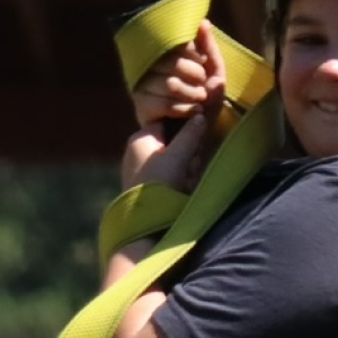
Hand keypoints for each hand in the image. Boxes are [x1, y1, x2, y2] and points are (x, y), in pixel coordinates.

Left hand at [120, 76, 223, 192]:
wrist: (145, 221)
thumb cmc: (159, 184)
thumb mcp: (178, 157)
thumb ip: (190, 135)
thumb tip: (200, 116)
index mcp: (140, 138)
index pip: (167, 121)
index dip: (185, 129)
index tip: (196, 142)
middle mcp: (137, 150)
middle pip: (173, 142)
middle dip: (187, 155)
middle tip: (190, 169)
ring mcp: (141, 169)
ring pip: (174, 160)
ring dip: (186, 169)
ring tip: (186, 183)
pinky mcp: (147, 185)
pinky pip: (169, 176)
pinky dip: (179, 181)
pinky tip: (182, 191)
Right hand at [130, 20, 223, 129]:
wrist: (198, 131)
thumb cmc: (206, 100)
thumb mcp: (214, 72)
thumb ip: (209, 48)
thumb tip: (202, 22)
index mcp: (166, 54)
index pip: (174, 44)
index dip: (193, 55)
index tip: (203, 65)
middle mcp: (151, 67)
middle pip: (171, 63)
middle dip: (194, 76)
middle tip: (202, 86)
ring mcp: (143, 86)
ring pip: (169, 84)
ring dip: (191, 94)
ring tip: (199, 102)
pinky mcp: (141, 107)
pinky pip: (162, 104)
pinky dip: (182, 109)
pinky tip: (191, 112)